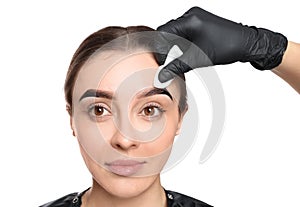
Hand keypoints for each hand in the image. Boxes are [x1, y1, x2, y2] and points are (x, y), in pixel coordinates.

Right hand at [156, 7, 287, 82]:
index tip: (160, 62)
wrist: (247, 44)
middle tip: (165, 63)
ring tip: (174, 60)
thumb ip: (176, 67)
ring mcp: (196, 18)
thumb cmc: (227, 47)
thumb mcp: (197, 59)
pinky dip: (181, 44)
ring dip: (172, 46)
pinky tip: (182, 54)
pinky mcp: (200, 23)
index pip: (163, 32)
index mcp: (189, 20)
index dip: (158, 48)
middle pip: (167, 31)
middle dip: (164, 48)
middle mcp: (191, 15)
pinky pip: (184, 32)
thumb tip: (161, 76)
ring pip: (175, 32)